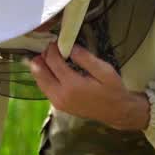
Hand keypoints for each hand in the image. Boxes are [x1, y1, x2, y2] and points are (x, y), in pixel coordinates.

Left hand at [29, 43, 150, 130]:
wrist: (115, 112)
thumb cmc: (112, 90)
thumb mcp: (104, 71)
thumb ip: (86, 58)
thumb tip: (70, 47)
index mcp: (72, 85)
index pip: (53, 62)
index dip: (52, 49)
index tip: (56, 41)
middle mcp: (60, 95)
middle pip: (39, 72)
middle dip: (42, 57)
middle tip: (51, 48)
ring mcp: (57, 102)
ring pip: (39, 81)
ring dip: (41, 67)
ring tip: (50, 57)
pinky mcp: (57, 106)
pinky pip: (44, 88)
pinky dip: (44, 77)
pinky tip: (52, 70)